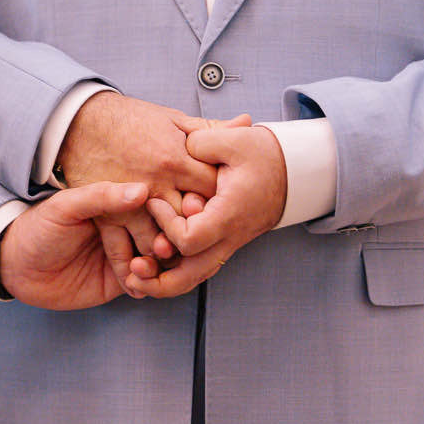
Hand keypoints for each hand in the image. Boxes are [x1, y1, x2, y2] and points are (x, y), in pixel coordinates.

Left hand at [0, 181, 149, 310]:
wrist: (18, 268)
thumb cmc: (37, 230)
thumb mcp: (64, 207)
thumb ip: (100, 196)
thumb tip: (141, 190)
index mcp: (113, 201)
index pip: (149, 205)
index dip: (162, 214)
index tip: (169, 222)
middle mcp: (124, 225)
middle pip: (159, 232)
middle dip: (163, 243)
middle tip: (159, 251)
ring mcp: (124, 252)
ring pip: (157, 259)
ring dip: (157, 267)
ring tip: (139, 270)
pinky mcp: (121, 279)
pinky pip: (145, 282)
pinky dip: (147, 285)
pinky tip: (136, 286)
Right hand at [57, 94, 236, 259]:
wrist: (79, 121)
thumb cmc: (127, 119)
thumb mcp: (172, 119)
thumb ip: (209, 128)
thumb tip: (246, 123)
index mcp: (176, 160)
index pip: (213, 190)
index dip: (223, 199)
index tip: (225, 204)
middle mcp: (157, 185)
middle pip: (191, 220)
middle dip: (199, 231)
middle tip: (206, 239)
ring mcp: (131, 203)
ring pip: (160, 242)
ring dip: (169, 254)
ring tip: (176, 261)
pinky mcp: (107, 214)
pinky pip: (122, 250)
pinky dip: (133, 266)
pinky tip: (142, 274)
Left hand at [126, 125, 285, 297]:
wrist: (292, 172)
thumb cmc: (263, 155)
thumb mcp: (234, 140)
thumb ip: (202, 143)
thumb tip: (177, 150)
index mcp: (229, 215)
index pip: (190, 239)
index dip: (166, 226)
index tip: (153, 202)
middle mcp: (227, 238)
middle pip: (189, 276)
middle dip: (157, 280)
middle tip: (131, 272)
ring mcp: (225, 245)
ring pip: (193, 279)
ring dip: (162, 283)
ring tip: (133, 277)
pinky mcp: (221, 244)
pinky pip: (196, 268)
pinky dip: (173, 273)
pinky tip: (150, 268)